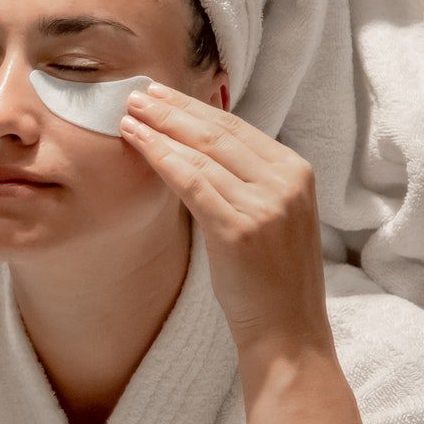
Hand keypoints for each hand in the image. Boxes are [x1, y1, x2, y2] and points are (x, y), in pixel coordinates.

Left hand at [119, 82, 329, 353]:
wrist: (286, 329)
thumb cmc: (268, 275)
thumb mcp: (268, 214)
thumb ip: (245, 177)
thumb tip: (197, 139)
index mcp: (296, 172)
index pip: (236, 127)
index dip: (193, 106)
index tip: (160, 94)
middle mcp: (286, 182)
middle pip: (217, 132)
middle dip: (171, 110)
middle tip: (135, 94)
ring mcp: (266, 204)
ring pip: (200, 152)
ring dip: (159, 129)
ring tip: (127, 114)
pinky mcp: (240, 228)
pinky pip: (191, 181)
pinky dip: (160, 157)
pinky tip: (136, 142)